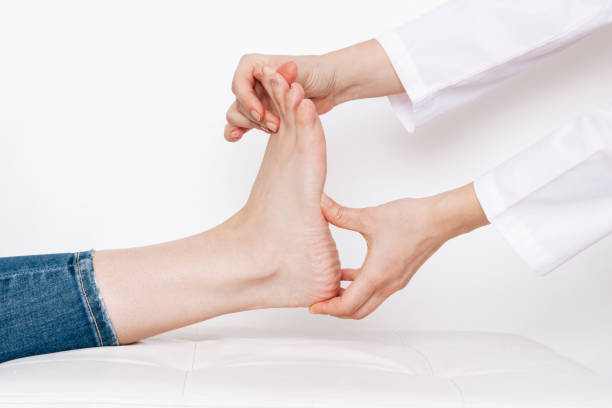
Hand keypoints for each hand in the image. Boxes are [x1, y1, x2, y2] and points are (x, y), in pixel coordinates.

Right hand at [225, 40, 403, 141]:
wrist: (330, 85)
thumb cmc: (317, 72)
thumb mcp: (301, 70)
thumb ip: (282, 74)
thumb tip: (267, 71)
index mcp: (255, 65)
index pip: (239, 84)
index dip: (247, 100)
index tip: (260, 113)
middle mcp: (252, 81)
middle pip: (238, 102)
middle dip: (255, 117)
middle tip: (276, 125)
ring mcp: (256, 97)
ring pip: (238, 114)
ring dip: (251, 125)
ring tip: (274, 129)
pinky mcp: (261, 113)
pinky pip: (241, 123)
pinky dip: (237, 130)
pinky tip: (237, 137)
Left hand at [310, 184, 488, 318]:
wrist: (440, 219)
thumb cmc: (411, 220)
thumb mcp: (369, 217)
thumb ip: (341, 214)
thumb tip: (320, 204)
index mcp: (377, 275)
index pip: (347, 305)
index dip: (327, 309)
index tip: (313, 306)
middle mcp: (387, 285)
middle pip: (357, 312)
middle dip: (335, 310)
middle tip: (319, 302)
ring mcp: (395, 282)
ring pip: (367, 303)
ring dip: (348, 300)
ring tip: (330, 289)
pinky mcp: (400, 275)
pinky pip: (376, 290)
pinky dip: (360, 288)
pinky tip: (348, 273)